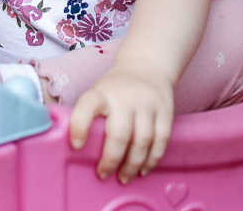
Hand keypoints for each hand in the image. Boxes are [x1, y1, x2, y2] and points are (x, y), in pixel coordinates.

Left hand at [69, 62, 173, 183]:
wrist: (146, 65)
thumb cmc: (116, 88)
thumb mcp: (99, 93)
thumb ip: (92, 117)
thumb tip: (81, 152)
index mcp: (102, 93)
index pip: (87, 106)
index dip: (80, 126)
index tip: (76, 145)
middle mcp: (125, 97)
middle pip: (119, 133)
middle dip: (111, 159)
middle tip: (103, 174)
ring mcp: (147, 103)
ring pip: (142, 140)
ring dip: (132, 165)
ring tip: (124, 177)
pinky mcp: (165, 110)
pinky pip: (161, 140)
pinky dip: (152, 159)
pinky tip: (143, 169)